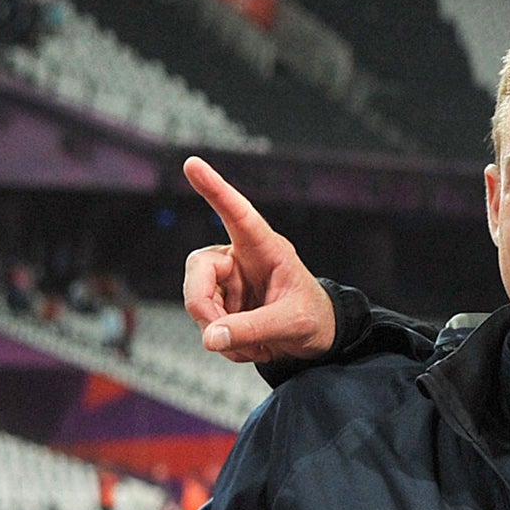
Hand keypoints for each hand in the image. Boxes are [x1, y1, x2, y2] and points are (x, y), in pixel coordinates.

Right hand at [180, 157, 335, 363]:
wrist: (316, 338)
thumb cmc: (312, 318)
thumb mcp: (291, 324)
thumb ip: (253, 329)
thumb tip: (210, 338)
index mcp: (265, 248)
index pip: (237, 214)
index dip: (215, 189)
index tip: (192, 163)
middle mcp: (239, 258)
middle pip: (199, 271)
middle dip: (203, 306)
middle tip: (220, 336)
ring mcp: (227, 280)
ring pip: (198, 301)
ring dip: (221, 332)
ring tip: (256, 344)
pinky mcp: (220, 302)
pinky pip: (207, 324)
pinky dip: (226, 343)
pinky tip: (251, 346)